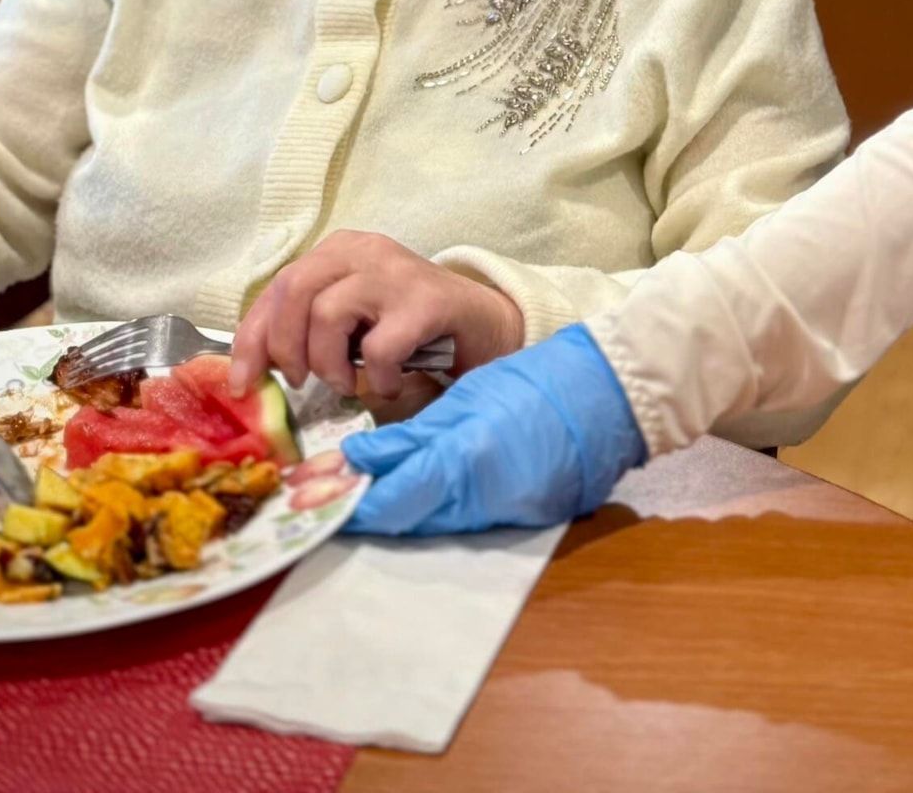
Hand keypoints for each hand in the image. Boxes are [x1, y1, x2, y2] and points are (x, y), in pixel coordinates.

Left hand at [229, 230, 523, 399]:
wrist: (482, 323)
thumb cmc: (407, 327)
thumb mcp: (351, 321)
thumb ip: (307, 331)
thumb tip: (251, 372)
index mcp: (339, 251)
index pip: (277, 287)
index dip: (252, 338)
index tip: (243, 383)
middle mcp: (364, 251)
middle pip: (295, 288)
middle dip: (284, 346)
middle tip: (302, 381)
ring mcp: (396, 273)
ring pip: (328, 311)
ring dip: (328, 363)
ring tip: (346, 382)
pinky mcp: (427, 302)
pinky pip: (378, 347)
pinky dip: (374, 377)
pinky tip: (389, 383)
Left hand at [340, 323, 646, 535]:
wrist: (603, 398)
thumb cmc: (533, 386)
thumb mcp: (465, 401)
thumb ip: (411, 437)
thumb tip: (358, 459)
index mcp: (465, 462)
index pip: (391, 498)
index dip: (348, 502)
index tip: (309, 497)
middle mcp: (479, 502)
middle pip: (404, 522)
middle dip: (362, 513)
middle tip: (319, 500)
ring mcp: (499, 519)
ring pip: (426, 527)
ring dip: (391, 515)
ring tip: (353, 497)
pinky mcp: (514, 523)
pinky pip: (455, 525)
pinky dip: (426, 515)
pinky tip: (405, 498)